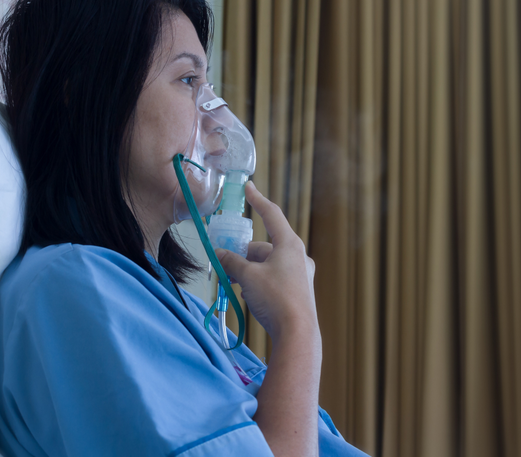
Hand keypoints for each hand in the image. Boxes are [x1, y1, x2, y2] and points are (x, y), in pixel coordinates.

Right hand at [215, 181, 318, 343]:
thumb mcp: (248, 276)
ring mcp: (300, 274)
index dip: (258, 200)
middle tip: (224, 266)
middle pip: (263, 247)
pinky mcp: (298, 291)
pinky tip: (249, 296)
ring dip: (249, 272)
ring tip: (235, 285)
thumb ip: (232, 262)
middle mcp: (298, 256)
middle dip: (242, 256)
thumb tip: (220, 255)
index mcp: (290, 244)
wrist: (297, 333)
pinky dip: (259, 283)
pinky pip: (273, 279)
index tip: (248, 187)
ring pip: (267, 265)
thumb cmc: (276, 298)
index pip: (271, 214)